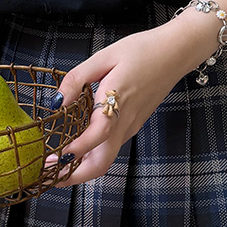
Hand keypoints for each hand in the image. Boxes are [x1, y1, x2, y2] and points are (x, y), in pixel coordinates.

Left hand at [42, 25, 185, 186]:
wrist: (176, 53)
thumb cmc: (142, 51)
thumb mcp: (104, 56)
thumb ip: (77, 79)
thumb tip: (56, 102)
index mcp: (118, 100)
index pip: (98, 134)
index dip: (76, 149)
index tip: (54, 157)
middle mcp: (125, 121)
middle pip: (103, 162)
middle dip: (75, 175)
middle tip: (50, 174)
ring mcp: (131, 126)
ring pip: (106, 158)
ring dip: (80, 167)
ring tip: (55, 162)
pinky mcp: (133, 125)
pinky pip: (111, 146)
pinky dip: (91, 154)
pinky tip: (75, 146)